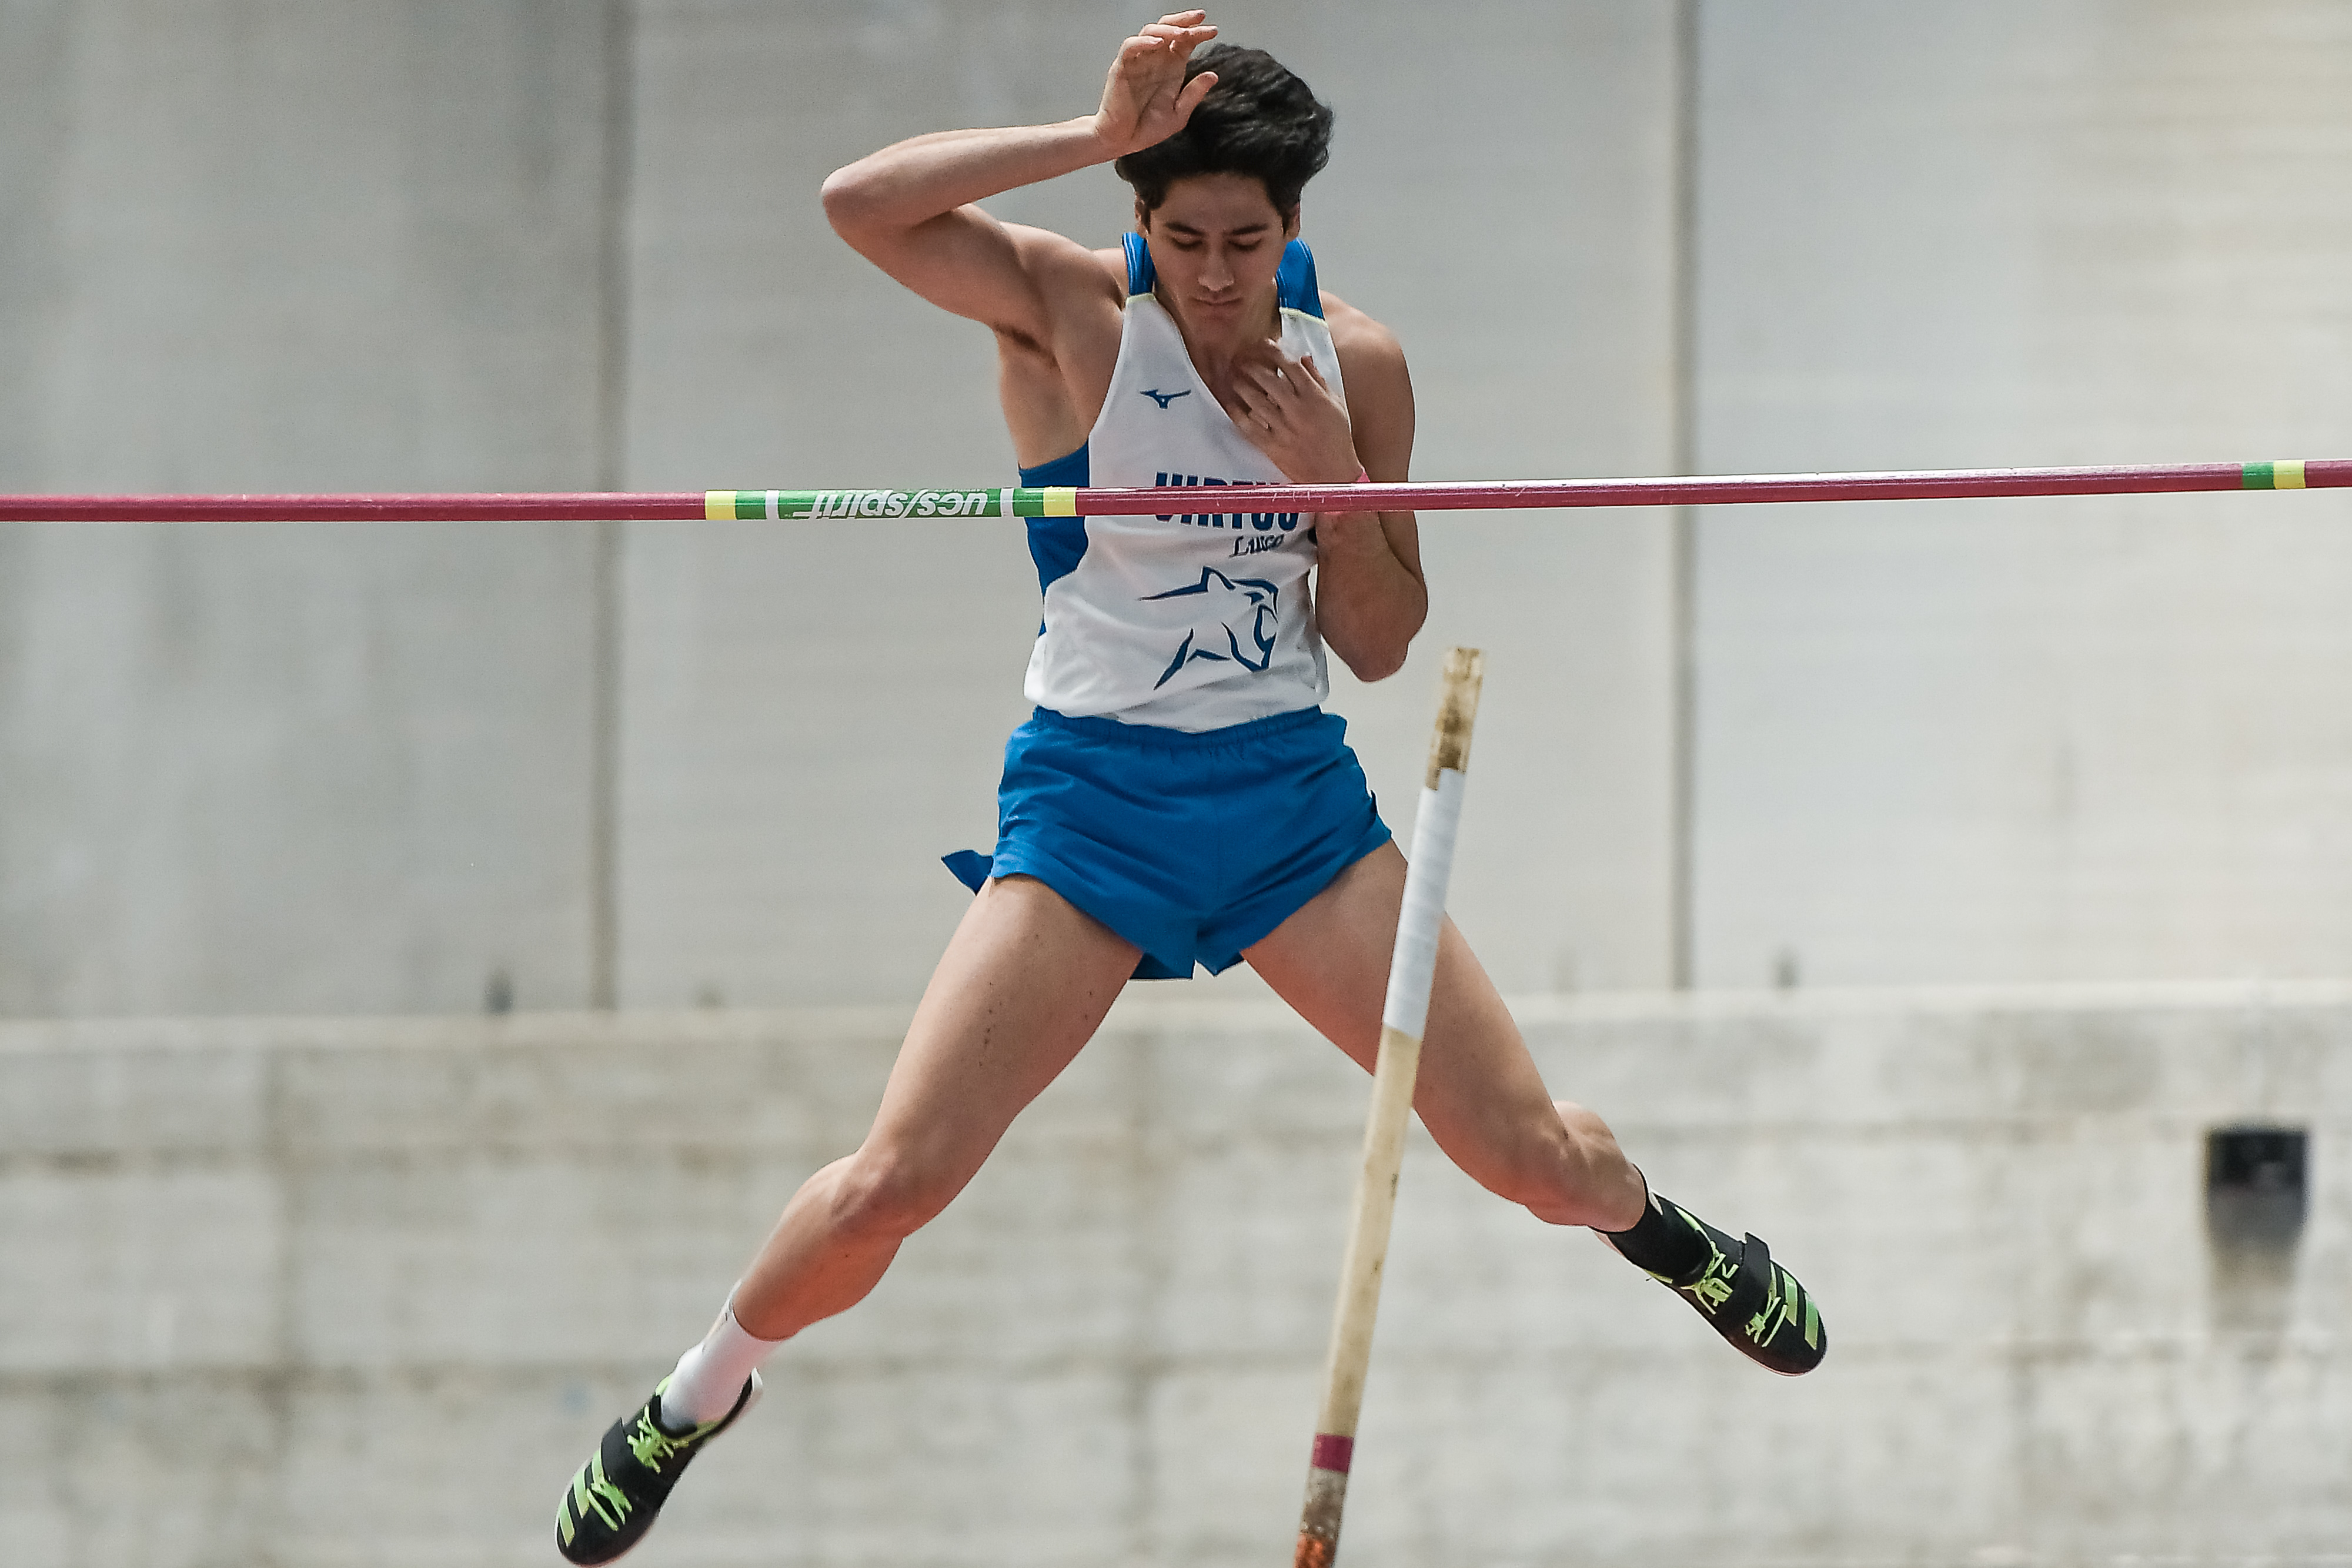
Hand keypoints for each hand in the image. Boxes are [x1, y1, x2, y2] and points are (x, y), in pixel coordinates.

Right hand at [1092, 12, 1219, 157]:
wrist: (1123, 141)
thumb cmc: (1147, 129)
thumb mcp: (1178, 114)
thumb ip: (1194, 94)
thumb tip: (1213, 75)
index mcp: (1171, 68)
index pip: (1185, 41)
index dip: (1198, 32)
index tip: (1213, 30)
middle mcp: (1155, 60)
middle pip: (1168, 28)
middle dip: (1184, 20)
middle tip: (1200, 17)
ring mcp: (1138, 61)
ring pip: (1150, 31)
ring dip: (1167, 29)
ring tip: (1182, 33)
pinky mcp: (1122, 68)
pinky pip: (1131, 47)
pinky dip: (1144, 41)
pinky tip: (1158, 42)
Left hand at [1229, 342, 1358, 484]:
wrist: (1334, 474)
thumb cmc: (1337, 438)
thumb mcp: (1335, 404)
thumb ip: (1318, 380)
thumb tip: (1303, 358)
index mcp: (1315, 397)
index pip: (1291, 366)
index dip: (1275, 352)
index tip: (1265, 343)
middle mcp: (1298, 409)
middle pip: (1270, 380)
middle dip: (1253, 367)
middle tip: (1242, 361)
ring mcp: (1284, 428)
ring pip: (1257, 401)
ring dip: (1242, 387)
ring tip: (1233, 379)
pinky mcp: (1273, 446)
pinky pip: (1251, 428)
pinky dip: (1238, 416)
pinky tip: (1230, 406)